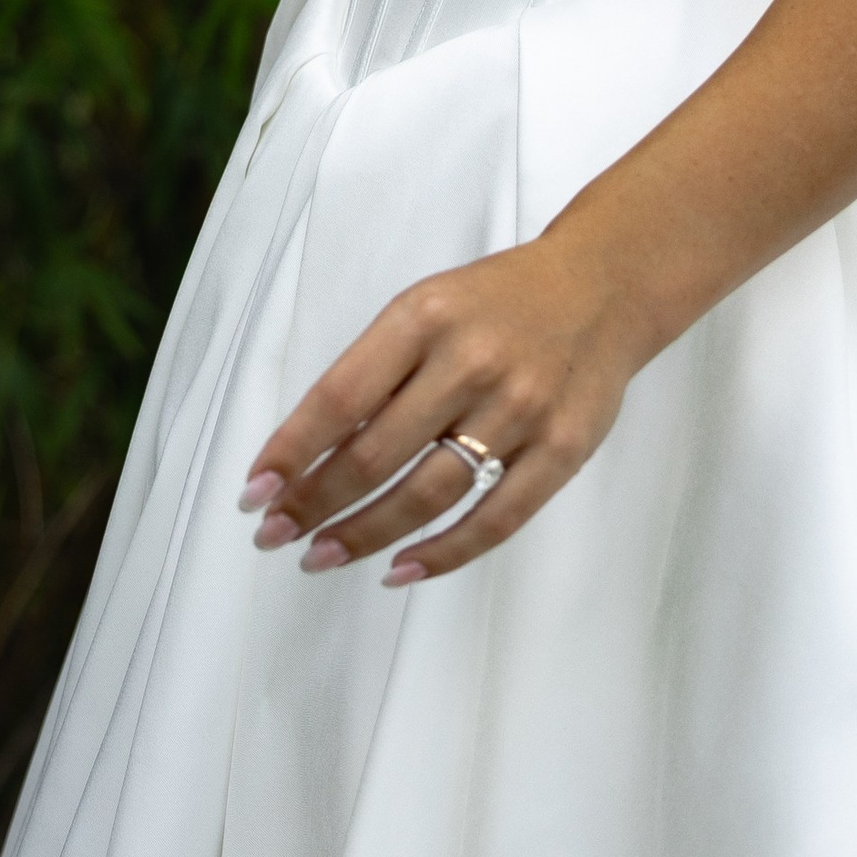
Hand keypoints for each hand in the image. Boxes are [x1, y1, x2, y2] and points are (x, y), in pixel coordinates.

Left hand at [237, 234, 647, 587]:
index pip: (341, 396)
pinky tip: (400, 569)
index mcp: (422, 318)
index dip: (293, 450)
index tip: (254, 491)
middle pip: (377, 453)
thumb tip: (311, 449)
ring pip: (428, 493)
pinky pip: (496, 518)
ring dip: (366, 534)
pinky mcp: (562, 451)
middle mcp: (469, 363)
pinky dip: (443, 553)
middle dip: (316, 502)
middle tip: (274, 536)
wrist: (601, 287)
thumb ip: (378, 368)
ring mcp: (520, 410)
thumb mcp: (426, 307)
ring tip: (321, 556)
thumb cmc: (493, 302)